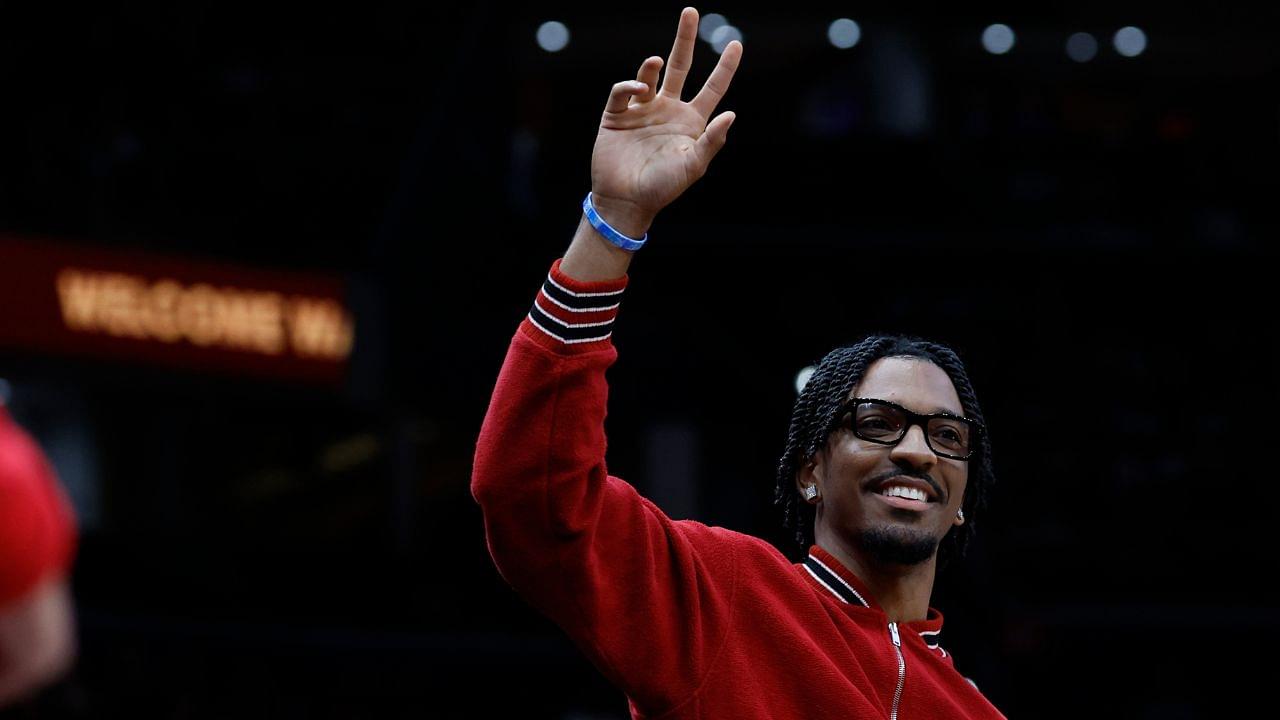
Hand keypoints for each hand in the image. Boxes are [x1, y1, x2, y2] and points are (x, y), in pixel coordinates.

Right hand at [589, 7, 742, 235]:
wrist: (626, 201)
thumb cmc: (663, 188)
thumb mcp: (693, 166)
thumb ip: (712, 141)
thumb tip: (731, 114)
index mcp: (690, 121)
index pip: (712, 88)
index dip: (725, 67)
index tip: (736, 43)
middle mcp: (667, 110)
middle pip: (680, 66)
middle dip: (685, 40)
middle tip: (690, 12)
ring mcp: (642, 110)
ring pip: (650, 74)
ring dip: (651, 65)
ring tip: (654, 62)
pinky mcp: (617, 115)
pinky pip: (623, 91)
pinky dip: (630, 84)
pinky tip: (638, 88)